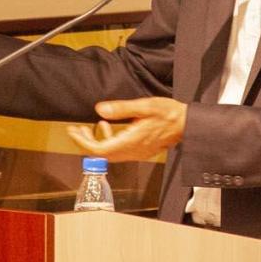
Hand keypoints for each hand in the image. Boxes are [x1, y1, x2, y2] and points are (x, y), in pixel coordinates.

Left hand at [66, 97, 186, 162]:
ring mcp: (136, 153)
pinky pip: (118, 151)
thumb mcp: (145, 106)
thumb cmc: (169, 114)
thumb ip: (121, 109)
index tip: (72, 131)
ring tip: (89, 127)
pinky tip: (108, 127)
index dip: (82, 143)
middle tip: (76, 129)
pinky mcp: (139, 151)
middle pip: (101, 155)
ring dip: (96, 142)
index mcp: (131, 141)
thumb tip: (100, 110)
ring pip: (109, 154)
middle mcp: (132, 151)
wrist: (187, 124)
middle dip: (85, 143)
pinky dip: (108, 141)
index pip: (99, 150)